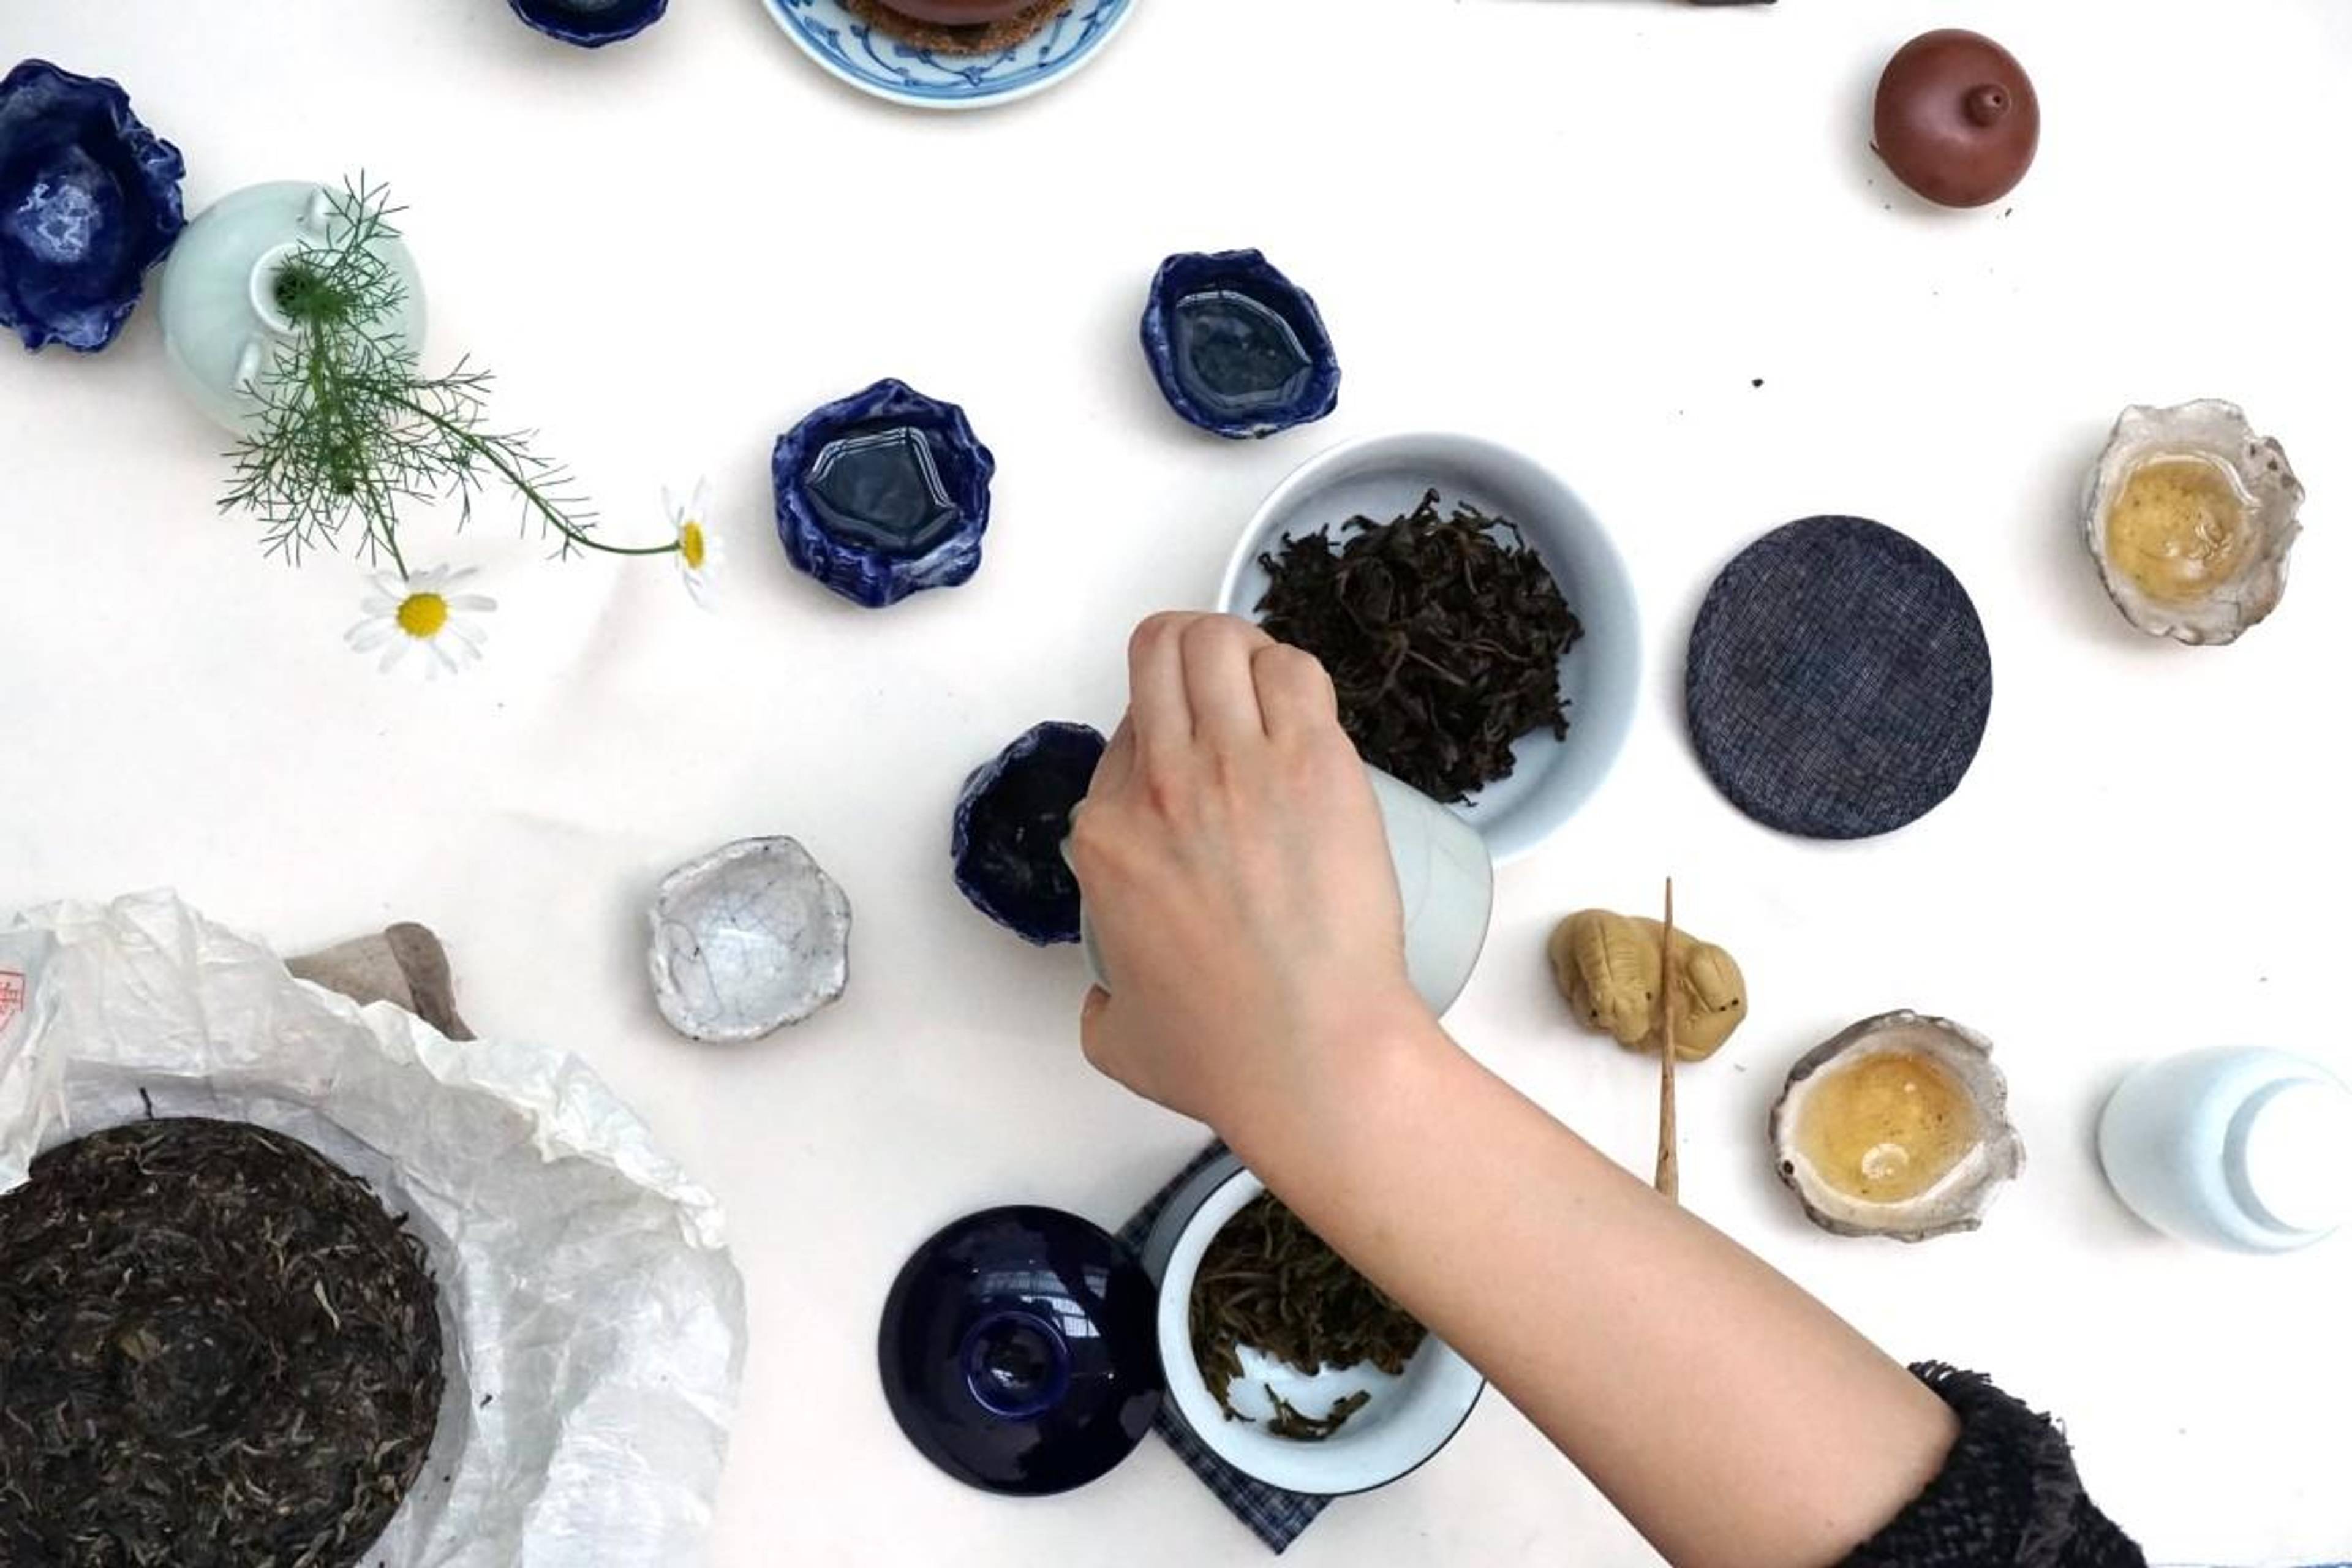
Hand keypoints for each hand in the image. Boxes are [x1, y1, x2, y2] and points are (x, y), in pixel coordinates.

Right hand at [1069, 613, 1431, 1137]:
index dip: (1157, 734)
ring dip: (1238, 648)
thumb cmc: (1226, 1055)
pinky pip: (1292, 669)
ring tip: (1262, 684)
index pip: (1121, 736)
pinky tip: (1303, 707)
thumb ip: (1099, 1008)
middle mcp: (1159, 786)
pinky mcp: (1313, 761)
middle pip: (1157, 656)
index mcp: (1106, 838)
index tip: (1191, 761)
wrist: (1313, 1053)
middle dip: (1182, 651)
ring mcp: (1236, 765)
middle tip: (1218, 682)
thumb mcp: (1119, 1040)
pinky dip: (1292, 671)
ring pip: (1218, 641)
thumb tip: (1104, 999)